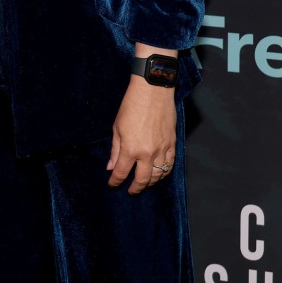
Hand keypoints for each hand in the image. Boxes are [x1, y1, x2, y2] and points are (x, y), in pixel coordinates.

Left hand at [107, 76, 175, 193]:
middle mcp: (147, 153)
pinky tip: (159, 174)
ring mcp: (162, 150)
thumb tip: (111, 167)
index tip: (112, 184)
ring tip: (144, 184)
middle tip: (130, 191)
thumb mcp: (117, 127)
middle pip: (142, 180)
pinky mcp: (172, 144)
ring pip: (158, 175)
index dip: (116, 181)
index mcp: (130, 149)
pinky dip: (164, 172)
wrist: (152, 91)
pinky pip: (170, 165)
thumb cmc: (131, 105)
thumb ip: (115, 150)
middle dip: (135, 188)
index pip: (122, 173)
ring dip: (150, 183)